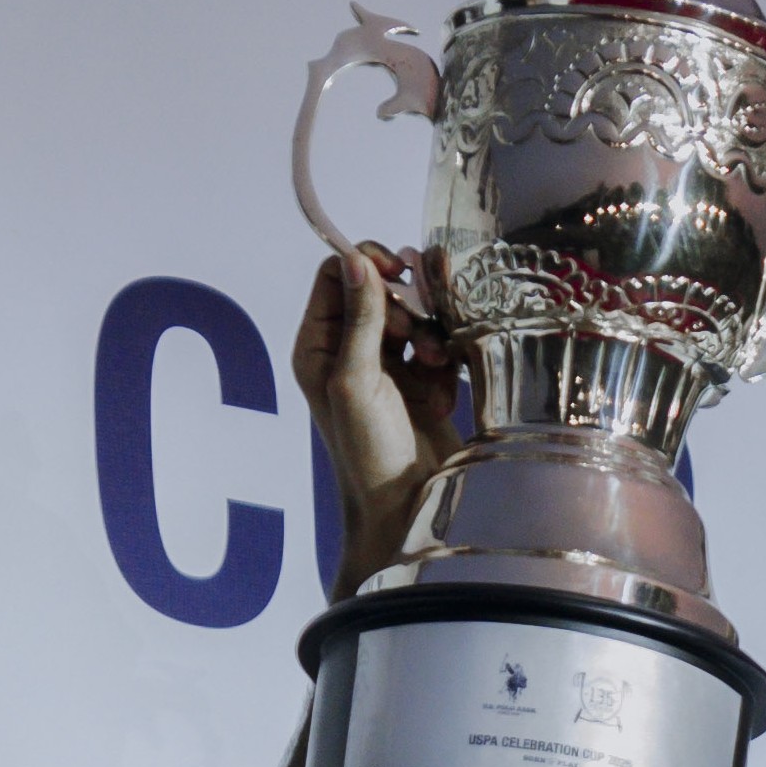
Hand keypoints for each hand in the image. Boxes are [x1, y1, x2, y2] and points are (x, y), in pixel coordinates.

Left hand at [294, 244, 459, 588]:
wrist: (408, 507)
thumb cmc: (370, 454)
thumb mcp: (357, 381)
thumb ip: (360, 319)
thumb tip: (358, 259)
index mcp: (318, 345)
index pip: (338, 273)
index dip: (369, 266)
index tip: (398, 277)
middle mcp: (349, 349)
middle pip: (383, 286)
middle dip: (409, 305)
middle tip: (416, 340)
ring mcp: (387, 364)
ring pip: (417, 313)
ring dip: (432, 334)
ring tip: (436, 367)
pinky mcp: (421, 381)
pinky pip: (440, 343)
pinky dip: (447, 364)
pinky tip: (442, 397)